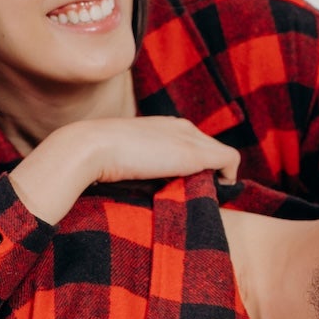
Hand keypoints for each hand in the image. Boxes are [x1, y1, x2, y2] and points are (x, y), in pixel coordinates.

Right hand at [9, 117, 239, 224]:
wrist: (89, 148)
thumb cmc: (93, 159)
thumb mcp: (116, 158)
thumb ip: (132, 165)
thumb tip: (130, 182)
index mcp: (159, 125)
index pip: (187, 140)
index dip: (191, 161)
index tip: (186, 182)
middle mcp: (177, 125)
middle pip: (207, 145)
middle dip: (209, 167)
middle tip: (203, 191)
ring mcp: (188, 138)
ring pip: (219, 153)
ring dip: (217, 173)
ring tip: (212, 194)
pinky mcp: (196, 154)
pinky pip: (228, 160)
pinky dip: (229, 175)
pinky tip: (221, 190)